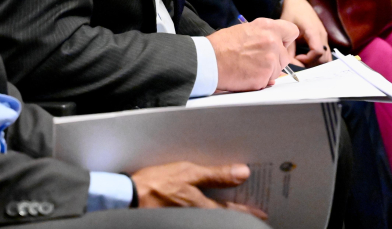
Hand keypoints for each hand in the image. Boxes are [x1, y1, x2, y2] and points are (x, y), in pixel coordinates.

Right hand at [132, 162, 266, 218]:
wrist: (129, 196)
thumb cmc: (156, 184)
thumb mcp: (188, 173)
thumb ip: (216, 174)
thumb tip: (242, 173)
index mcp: (202, 205)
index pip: (231, 209)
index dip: (248, 211)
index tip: (262, 213)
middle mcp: (196, 216)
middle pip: (221, 216)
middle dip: (235, 213)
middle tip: (250, 210)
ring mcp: (185, 219)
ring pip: (209, 217)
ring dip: (220, 212)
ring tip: (230, 207)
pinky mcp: (175, 218)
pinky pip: (196, 215)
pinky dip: (205, 211)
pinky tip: (205, 205)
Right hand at [207, 18, 298, 91]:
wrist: (208, 60)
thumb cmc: (221, 46)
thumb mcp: (245, 30)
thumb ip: (263, 36)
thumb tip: (274, 45)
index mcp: (267, 27)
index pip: (292, 31)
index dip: (285, 41)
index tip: (279, 45)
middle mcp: (272, 41)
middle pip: (286, 55)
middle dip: (275, 60)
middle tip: (256, 61)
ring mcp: (270, 59)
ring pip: (278, 70)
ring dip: (266, 72)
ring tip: (248, 67)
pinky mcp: (265, 75)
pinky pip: (268, 81)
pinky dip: (259, 81)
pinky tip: (246, 75)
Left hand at [279, 0, 330, 66]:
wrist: (298, 3)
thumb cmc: (291, 14)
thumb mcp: (287, 29)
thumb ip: (289, 47)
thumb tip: (289, 63)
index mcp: (313, 30)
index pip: (318, 51)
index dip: (308, 59)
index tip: (297, 58)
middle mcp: (322, 35)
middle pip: (325, 57)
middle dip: (312, 63)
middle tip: (299, 61)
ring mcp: (324, 37)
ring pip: (327, 57)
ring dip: (316, 62)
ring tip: (303, 60)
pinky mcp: (323, 39)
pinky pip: (326, 53)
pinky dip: (318, 59)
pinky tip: (307, 57)